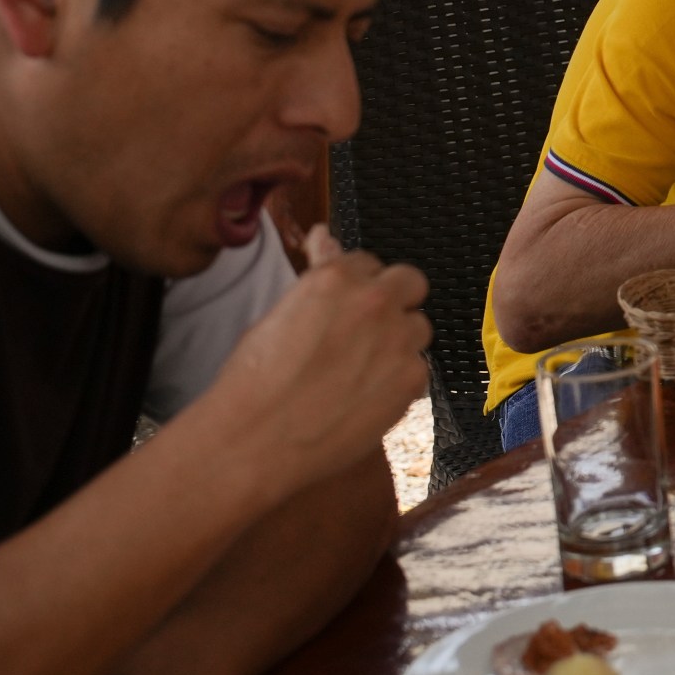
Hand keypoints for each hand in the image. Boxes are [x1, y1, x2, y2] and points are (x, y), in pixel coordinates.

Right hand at [197, 228, 429, 519]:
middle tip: (369, 329)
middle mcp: (375, 301)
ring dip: (399, 341)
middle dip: (395, 300)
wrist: (255, 439)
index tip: (349, 305)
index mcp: (337, 277)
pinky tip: (365, 396)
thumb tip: (325, 235)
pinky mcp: (411, 378)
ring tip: (359, 370)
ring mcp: (398, 339)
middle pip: (411, 282)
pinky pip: (419, 369)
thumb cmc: (255, 378)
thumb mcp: (280, 313)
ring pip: (419, 327)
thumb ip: (318, 277)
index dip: (361, 286)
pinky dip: (399, 380)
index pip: (371, 263)